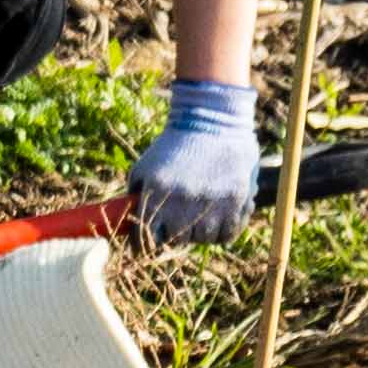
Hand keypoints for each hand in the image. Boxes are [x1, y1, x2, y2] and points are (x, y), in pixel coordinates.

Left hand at [129, 74, 265, 249]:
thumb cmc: (173, 146)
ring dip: (201, 231)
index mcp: (156, 191)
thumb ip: (137, 196)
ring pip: (204, 239)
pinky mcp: (236, 200)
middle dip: (175, 233)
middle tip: (179, 222)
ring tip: (201, 212)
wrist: (212, 120)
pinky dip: (224, 230)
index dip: (144, 246)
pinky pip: (228, 234)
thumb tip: (132, 226)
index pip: (146, 237)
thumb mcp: (145, 167)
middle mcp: (183, 201)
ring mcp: (211, 202)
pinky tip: (220, 216)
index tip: (145, 247)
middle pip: (178, 240)